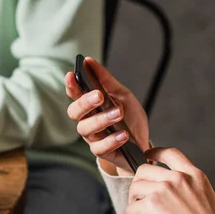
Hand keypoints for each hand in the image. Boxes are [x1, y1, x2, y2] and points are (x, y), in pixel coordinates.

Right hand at [65, 57, 148, 173]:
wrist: (143, 143)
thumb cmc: (129, 118)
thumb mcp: (122, 95)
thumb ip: (107, 80)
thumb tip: (90, 61)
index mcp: (90, 105)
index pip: (74, 94)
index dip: (71, 85)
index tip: (71, 75)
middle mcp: (86, 120)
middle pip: (74, 112)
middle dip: (85, 103)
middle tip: (99, 95)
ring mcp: (92, 137)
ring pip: (86, 128)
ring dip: (102, 119)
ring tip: (118, 113)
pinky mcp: (101, 152)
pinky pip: (100, 147)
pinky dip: (111, 140)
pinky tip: (123, 135)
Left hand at [126, 147, 214, 213]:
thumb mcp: (205, 199)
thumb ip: (187, 189)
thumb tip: (164, 191)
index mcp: (194, 175)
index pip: (170, 153)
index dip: (155, 153)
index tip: (147, 157)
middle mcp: (178, 178)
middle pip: (144, 170)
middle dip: (138, 185)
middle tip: (139, 202)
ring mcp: (164, 189)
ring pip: (135, 188)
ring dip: (133, 205)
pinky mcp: (152, 204)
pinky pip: (131, 209)